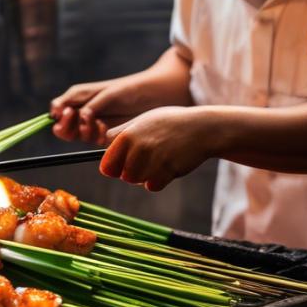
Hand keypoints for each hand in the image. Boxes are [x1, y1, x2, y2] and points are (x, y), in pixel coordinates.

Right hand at [50, 78, 139, 144]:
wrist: (152, 97)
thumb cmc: (127, 90)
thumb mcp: (105, 95)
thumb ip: (87, 107)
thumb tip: (69, 116)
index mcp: (77, 98)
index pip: (56, 110)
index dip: (58, 115)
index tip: (69, 112)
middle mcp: (81, 112)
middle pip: (61, 128)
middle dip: (68, 127)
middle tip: (81, 120)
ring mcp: (91, 125)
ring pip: (76, 136)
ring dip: (84, 132)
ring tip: (99, 123)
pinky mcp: (102, 134)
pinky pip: (91, 141)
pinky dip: (96, 136)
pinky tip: (106, 129)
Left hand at [100, 106, 214, 190]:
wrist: (203, 128)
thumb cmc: (171, 123)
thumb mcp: (143, 120)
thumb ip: (123, 131)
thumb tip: (104, 140)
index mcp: (127, 135)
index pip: (107, 164)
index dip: (112, 169)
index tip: (118, 168)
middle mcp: (137, 147)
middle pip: (123, 176)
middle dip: (132, 174)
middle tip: (146, 162)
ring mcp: (153, 159)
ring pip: (137, 182)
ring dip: (145, 177)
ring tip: (158, 162)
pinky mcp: (168, 170)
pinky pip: (153, 186)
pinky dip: (159, 181)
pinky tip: (168, 167)